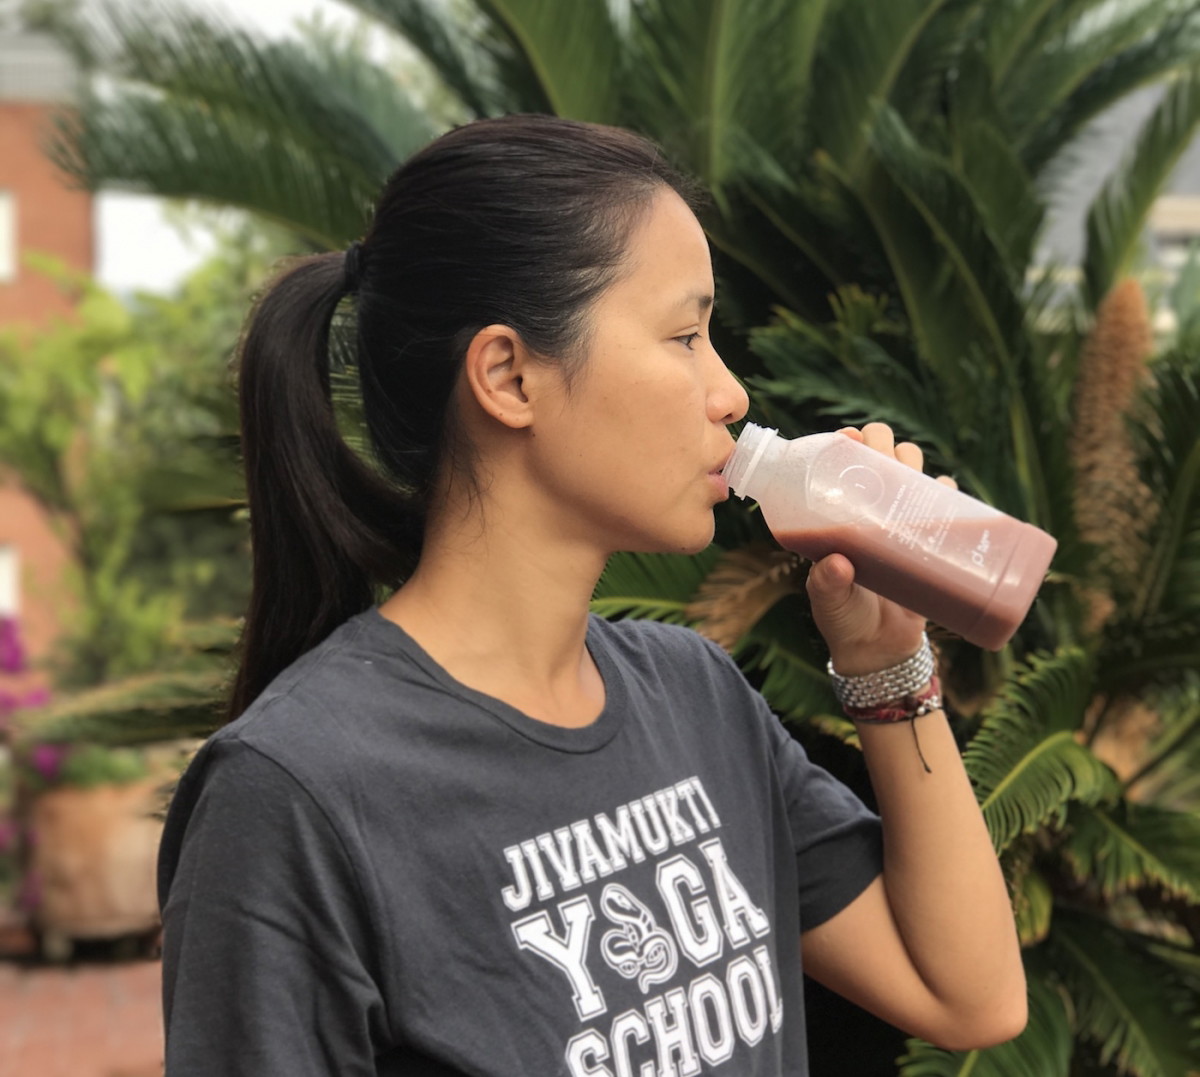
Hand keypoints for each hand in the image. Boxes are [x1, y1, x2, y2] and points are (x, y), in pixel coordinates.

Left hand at [806, 423, 957, 675]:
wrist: (881, 651)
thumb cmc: (844, 621)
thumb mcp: (829, 601)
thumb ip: (827, 584)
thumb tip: (836, 563)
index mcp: (833, 519)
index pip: (835, 469)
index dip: (842, 445)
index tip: (850, 438)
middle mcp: (865, 513)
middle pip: (876, 460)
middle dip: (881, 444)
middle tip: (883, 455)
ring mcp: (897, 523)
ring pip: (908, 473)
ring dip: (912, 458)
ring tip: (910, 465)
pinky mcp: (927, 540)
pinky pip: (943, 505)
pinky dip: (947, 489)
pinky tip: (945, 487)